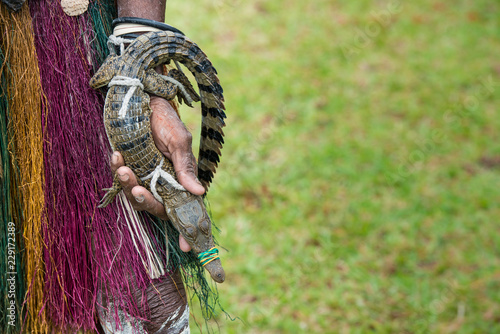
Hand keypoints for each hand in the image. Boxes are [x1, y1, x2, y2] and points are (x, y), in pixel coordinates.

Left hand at [111, 96, 204, 251]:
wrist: (144, 100)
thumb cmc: (167, 120)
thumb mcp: (179, 141)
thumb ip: (186, 168)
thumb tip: (200, 192)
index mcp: (180, 180)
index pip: (186, 209)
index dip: (187, 229)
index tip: (189, 247)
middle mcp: (162, 182)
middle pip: (155, 207)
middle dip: (145, 202)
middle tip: (138, 190)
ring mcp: (144, 176)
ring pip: (135, 195)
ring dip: (127, 185)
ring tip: (122, 166)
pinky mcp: (128, 167)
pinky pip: (120, 178)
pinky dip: (116, 169)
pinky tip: (116, 155)